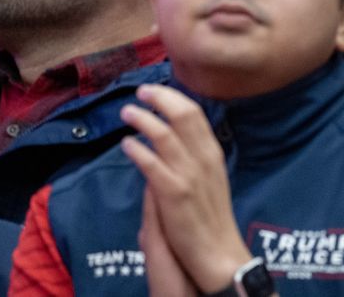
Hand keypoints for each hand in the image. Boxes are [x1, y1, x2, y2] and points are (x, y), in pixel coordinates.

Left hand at [120, 85, 251, 293]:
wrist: (217, 252)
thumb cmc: (210, 218)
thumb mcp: (208, 180)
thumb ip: (191, 159)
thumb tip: (168, 142)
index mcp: (212, 153)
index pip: (195, 113)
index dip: (173, 98)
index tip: (155, 91)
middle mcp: (204, 158)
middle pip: (184, 115)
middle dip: (159, 99)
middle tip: (140, 92)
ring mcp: (190, 174)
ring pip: (166, 134)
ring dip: (144, 119)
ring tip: (127, 112)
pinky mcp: (175, 193)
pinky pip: (153, 164)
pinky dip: (138, 150)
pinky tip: (126, 144)